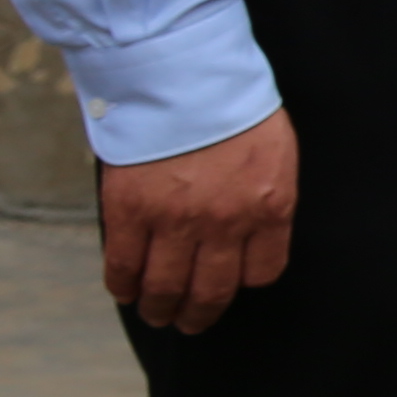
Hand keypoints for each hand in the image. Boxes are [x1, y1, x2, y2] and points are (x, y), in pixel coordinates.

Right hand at [99, 108, 297, 335]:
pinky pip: (125, 265)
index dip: (243, 282)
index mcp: (268, 206)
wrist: (181, 74)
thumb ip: (264, 193)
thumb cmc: (231, 104)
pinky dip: (123, 286)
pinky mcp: (131, 212)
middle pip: (212, 290)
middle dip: (199, 314)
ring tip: (157, 314)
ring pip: (166, 287)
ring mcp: (175, 221)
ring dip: (159, 308)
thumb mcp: (273, 150)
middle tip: (189, 323)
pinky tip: (125, 291)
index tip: (230, 283)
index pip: (262, 271)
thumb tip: (252, 228)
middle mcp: (225, 223)